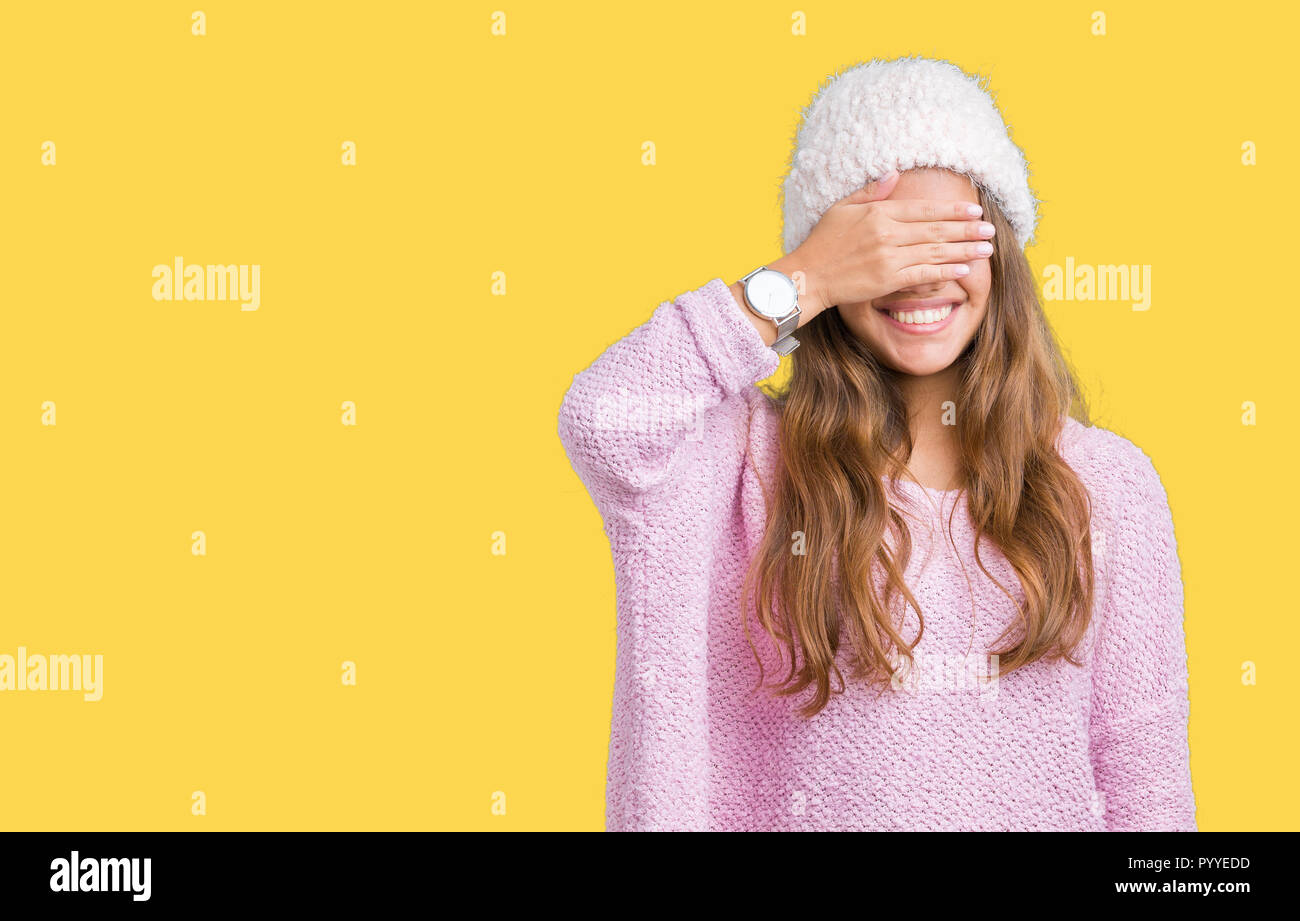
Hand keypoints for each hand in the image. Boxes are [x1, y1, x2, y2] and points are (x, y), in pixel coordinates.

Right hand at [777, 171, 995, 318]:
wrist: (808, 276)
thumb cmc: (822, 242)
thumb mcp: (842, 208)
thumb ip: (871, 192)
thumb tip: (895, 174)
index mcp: (878, 213)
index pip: (924, 210)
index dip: (952, 210)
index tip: (973, 210)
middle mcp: (887, 233)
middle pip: (936, 230)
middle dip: (967, 229)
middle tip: (990, 228)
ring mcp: (888, 258)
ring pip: (935, 252)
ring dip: (964, 249)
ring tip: (986, 248)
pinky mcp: (887, 280)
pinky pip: (924, 274)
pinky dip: (946, 270)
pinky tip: (964, 268)